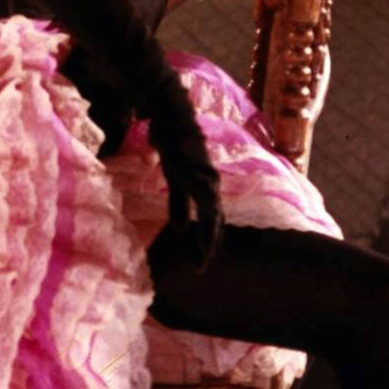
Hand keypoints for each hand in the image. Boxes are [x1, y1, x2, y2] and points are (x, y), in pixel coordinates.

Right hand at [145, 98, 221, 272]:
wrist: (172, 119)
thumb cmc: (175, 147)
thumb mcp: (175, 180)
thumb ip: (179, 205)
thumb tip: (181, 230)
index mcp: (207, 189)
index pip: (211, 222)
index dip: (207, 243)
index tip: (200, 263)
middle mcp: (212, 186)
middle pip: (216, 224)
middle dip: (209, 247)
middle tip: (201, 269)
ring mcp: (207, 180)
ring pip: (213, 217)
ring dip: (208, 239)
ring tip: (202, 259)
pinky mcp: (198, 175)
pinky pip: (203, 203)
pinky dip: (202, 220)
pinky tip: (196, 233)